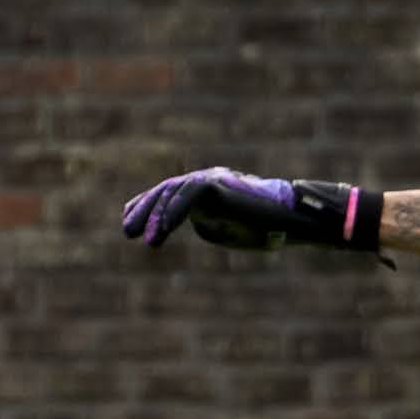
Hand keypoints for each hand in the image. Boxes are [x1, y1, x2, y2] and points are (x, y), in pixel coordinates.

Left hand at [119, 167, 380, 252]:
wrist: (291, 221)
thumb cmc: (264, 227)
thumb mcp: (228, 230)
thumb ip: (208, 224)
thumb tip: (194, 224)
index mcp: (206, 191)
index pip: (169, 195)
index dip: (147, 206)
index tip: (129, 223)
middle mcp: (206, 180)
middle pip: (166, 191)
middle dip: (144, 210)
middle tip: (128, 232)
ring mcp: (212, 179)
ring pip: (173, 192)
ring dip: (156, 216)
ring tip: (145, 239)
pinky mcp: (218, 184)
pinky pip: (188, 196)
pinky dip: (172, 213)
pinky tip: (161, 231)